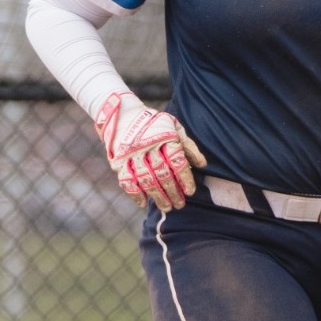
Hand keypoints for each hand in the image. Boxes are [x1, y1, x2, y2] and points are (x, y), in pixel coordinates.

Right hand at [93, 90, 205, 212]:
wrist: (122, 113)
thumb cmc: (154, 124)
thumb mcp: (173, 127)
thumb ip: (188, 145)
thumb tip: (202, 164)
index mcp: (164, 136)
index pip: (177, 161)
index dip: (185, 178)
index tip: (190, 191)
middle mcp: (147, 145)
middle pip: (162, 173)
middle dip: (173, 191)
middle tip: (180, 204)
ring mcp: (131, 154)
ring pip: (146, 179)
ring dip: (157, 196)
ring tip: (167, 207)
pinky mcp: (118, 160)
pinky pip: (126, 181)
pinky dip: (135, 194)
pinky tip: (144, 203)